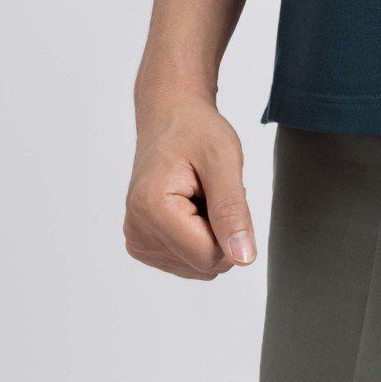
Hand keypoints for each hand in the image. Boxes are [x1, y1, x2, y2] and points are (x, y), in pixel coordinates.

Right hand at [124, 93, 257, 279]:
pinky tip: (189, 204)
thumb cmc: (196, 131)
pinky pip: (187, 259)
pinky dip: (197, 235)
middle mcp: (137, 232)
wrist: (169, 116)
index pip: (209, 257)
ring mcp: (137, 241)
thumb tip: (243, 258)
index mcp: (152, 210)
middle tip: (210, 191)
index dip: (230, 232)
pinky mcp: (142, 245)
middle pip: (203, 264)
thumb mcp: (224, 160)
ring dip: (209, 232)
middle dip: (219, 231)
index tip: (222, 192)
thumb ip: (233, 211)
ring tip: (199, 195)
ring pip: (197, 265)